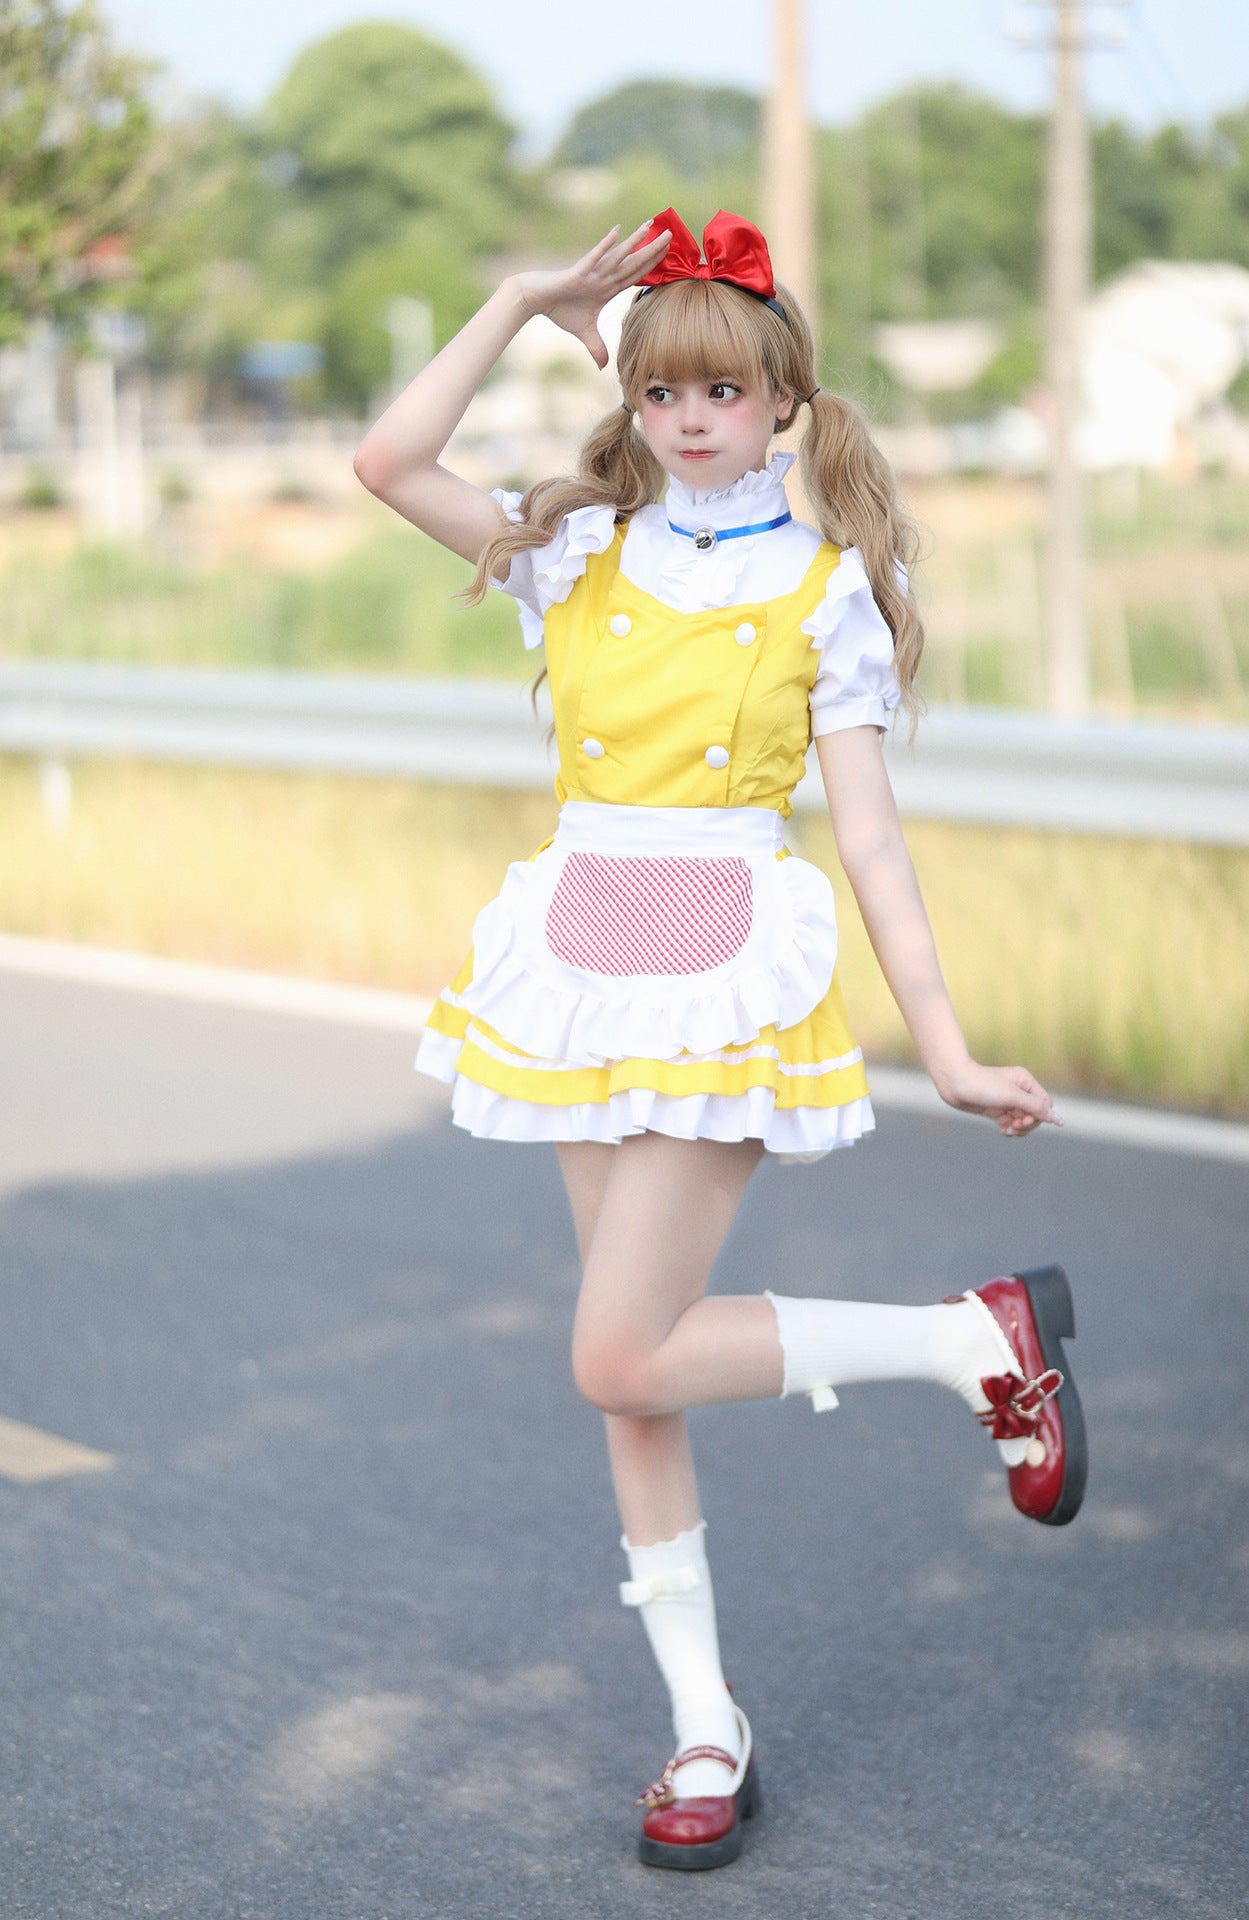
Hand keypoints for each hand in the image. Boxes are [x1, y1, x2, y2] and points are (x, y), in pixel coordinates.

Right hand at [510, 221, 670, 369]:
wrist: (536, 298)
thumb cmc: (560, 310)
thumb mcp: (583, 333)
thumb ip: (597, 348)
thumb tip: (603, 367)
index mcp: (608, 288)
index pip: (635, 275)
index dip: (652, 266)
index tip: (669, 255)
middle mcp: (604, 277)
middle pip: (633, 263)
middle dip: (652, 250)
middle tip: (671, 233)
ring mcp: (592, 273)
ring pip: (618, 256)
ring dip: (634, 242)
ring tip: (650, 225)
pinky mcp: (578, 272)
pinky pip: (594, 257)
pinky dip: (605, 246)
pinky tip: (617, 232)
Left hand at [933, 1059, 1060, 1137]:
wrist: (954, 1084)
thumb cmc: (983, 1086)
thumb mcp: (1012, 1096)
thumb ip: (1035, 1107)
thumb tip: (1057, 1119)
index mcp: (1026, 1082)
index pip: (1044, 1104)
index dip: (1038, 1116)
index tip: (1024, 1120)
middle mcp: (1019, 1090)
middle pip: (1035, 1114)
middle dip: (1027, 1124)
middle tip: (1013, 1126)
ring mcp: (1007, 1100)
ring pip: (1022, 1120)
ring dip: (1018, 1128)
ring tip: (1006, 1130)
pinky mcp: (996, 1109)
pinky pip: (1010, 1122)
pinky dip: (1009, 1128)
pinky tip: (1002, 1131)